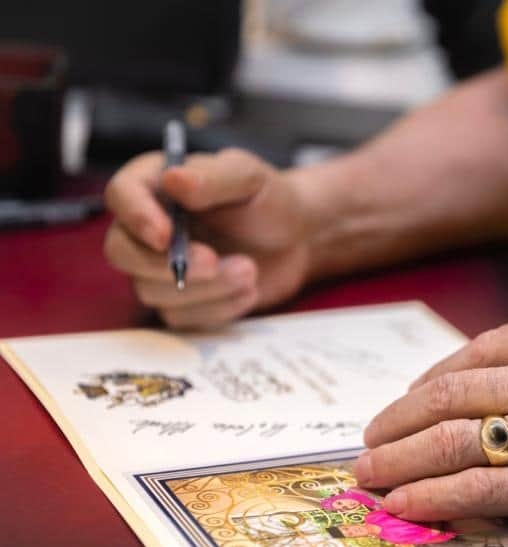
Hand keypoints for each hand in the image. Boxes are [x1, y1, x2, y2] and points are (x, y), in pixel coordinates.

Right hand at [103, 148, 317, 328]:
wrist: (297, 240)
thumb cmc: (270, 201)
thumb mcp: (250, 178)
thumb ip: (213, 178)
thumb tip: (172, 179)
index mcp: (157, 185)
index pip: (121, 195)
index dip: (136, 217)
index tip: (165, 234)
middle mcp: (148, 227)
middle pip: (120, 252)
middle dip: (163, 264)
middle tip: (213, 261)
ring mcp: (159, 268)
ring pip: (152, 291)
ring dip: (206, 287)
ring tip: (250, 270)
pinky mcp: (180, 301)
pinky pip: (180, 317)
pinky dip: (218, 308)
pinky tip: (249, 290)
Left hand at [358, 310, 507, 536]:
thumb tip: (489, 393)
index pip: (469, 354)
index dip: (424, 385)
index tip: (405, 404)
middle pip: (445, 398)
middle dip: (394, 424)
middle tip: (368, 442)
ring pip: (447, 442)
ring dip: (397, 462)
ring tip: (370, 476)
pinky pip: (474, 488)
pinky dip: (431, 495)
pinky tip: (406, 502)